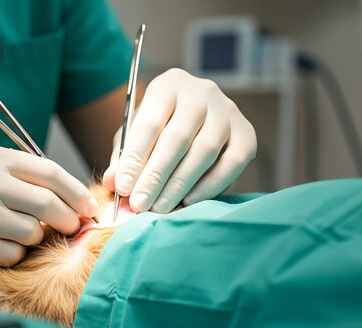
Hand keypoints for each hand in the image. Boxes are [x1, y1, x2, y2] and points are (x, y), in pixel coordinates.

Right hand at [0, 143, 97, 293]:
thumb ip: (12, 172)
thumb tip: (62, 194)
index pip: (47, 171)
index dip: (75, 191)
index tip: (88, 206)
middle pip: (46, 202)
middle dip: (67, 218)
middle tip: (72, 226)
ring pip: (30, 231)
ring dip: (34, 238)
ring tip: (17, 234)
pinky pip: (10, 254)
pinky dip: (13, 254)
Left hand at [103, 68, 256, 212]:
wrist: (195, 118)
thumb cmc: (158, 129)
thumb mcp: (135, 136)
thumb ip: (124, 158)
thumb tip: (114, 183)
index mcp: (168, 85)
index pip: (149, 123)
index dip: (134, 158)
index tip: (122, 188)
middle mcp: (202, 92)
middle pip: (177, 138)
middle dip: (156, 176)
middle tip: (140, 205)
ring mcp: (228, 111)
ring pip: (204, 151)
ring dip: (180, 185)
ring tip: (160, 208)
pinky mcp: (247, 133)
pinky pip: (230, 164)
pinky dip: (209, 186)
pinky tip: (188, 202)